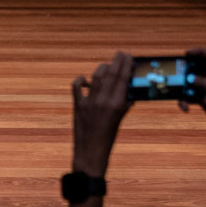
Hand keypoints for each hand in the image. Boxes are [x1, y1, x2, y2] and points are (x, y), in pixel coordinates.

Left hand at [71, 52, 132, 176]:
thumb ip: (123, 105)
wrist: (90, 153)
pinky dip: (81, 80)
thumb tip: (127, 92)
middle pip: (110, 75)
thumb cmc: (108, 138)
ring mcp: (88, 102)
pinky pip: (77, 86)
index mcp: (116, 105)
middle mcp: (103, 101)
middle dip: (116, 62)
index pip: (122, 80)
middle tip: (121, 53)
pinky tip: (85, 79)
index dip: (125, 66)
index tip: (128, 56)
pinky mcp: (77, 104)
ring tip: (108, 63)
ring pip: (96, 77)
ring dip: (102, 68)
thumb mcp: (119, 121)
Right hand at [184, 47, 205, 146]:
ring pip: (194, 82)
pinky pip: (192, 94)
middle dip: (188, 69)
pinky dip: (186, 99)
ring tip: (179, 93)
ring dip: (185, 87)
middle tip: (177, 71)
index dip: (200, 52)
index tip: (186, 54)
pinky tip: (184, 107)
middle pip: (201, 67)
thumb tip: (191, 77)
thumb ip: (205, 85)